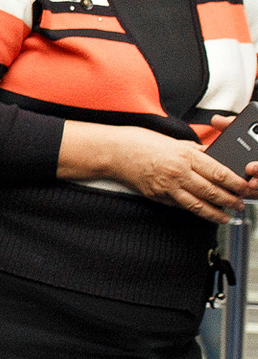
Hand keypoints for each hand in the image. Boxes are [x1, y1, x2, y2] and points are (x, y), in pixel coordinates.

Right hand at [102, 118, 257, 222]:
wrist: (114, 152)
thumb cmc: (140, 142)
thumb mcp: (172, 141)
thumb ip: (194, 150)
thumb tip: (211, 155)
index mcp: (185, 155)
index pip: (219, 173)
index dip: (235, 183)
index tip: (244, 187)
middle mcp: (178, 172)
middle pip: (212, 191)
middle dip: (229, 200)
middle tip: (239, 205)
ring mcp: (167, 186)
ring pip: (197, 204)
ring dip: (214, 213)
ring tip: (225, 217)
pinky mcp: (156, 196)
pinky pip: (178, 205)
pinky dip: (192, 211)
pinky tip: (201, 213)